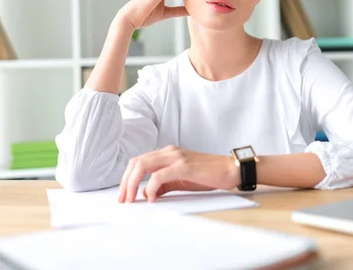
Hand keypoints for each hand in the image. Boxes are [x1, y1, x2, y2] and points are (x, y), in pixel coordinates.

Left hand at [118, 145, 239, 202]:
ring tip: (131, 200)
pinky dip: (151, 187)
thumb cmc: (208, 175)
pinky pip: (159, 175)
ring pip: (143, 166)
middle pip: (136, 162)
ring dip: (132, 184)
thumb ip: (163, 185)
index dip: (126, 178)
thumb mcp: (181, 180)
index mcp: (167, 153)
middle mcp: (169, 152)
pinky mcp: (184, 166)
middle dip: (125, 182)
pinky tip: (152, 198)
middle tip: (123, 200)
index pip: (138, 162)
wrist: (229, 169)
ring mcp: (176, 157)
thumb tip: (145, 193)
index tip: (123, 195)